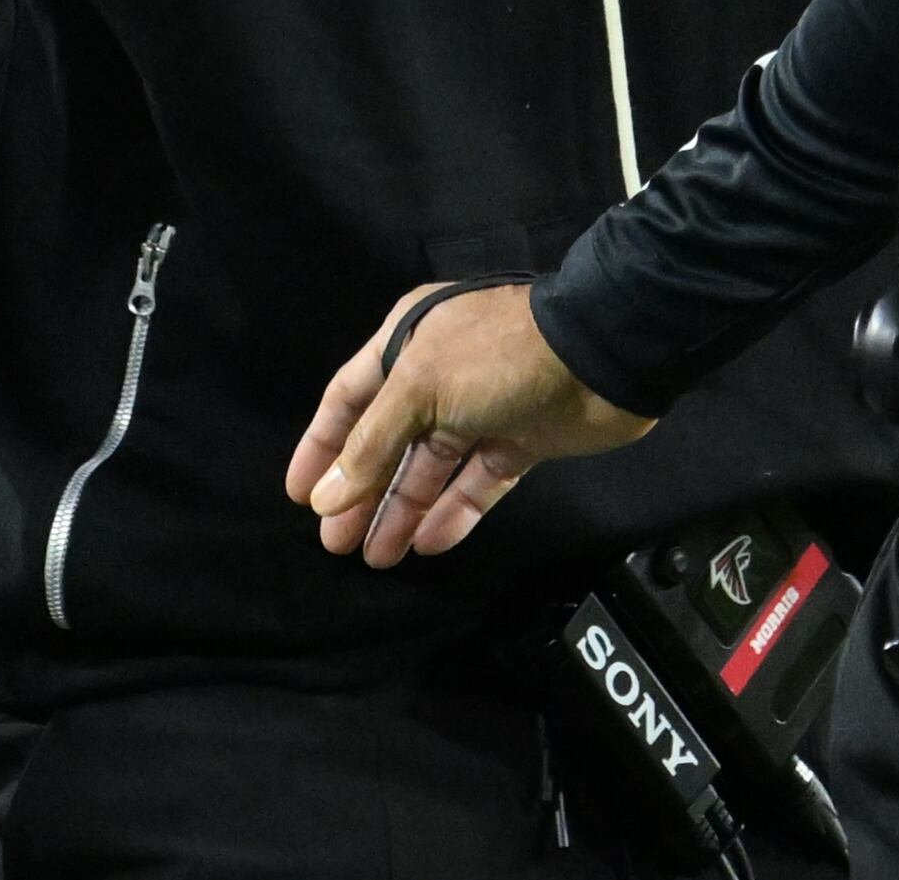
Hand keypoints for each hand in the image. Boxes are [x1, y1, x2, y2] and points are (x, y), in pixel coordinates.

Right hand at [282, 284, 651, 566]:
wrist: (599, 356)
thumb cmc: (498, 358)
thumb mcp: (421, 387)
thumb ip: (372, 444)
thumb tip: (326, 498)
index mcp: (408, 341)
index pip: (348, 398)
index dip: (322, 446)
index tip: (299, 497)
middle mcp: (440, 374)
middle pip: (387, 441)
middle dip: (361, 492)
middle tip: (336, 543)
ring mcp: (482, 408)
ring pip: (430, 468)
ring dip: (402, 509)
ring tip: (376, 556)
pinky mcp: (519, 440)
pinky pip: (476, 482)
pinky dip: (453, 511)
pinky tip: (428, 543)